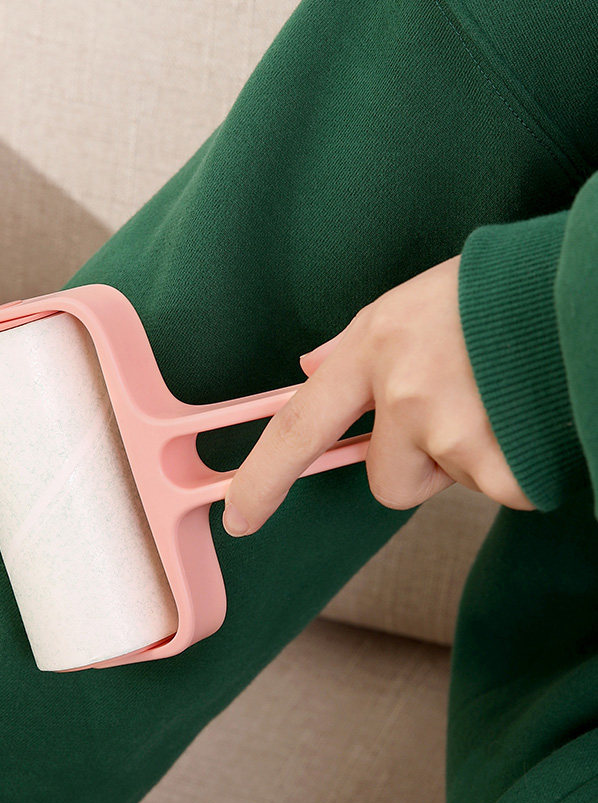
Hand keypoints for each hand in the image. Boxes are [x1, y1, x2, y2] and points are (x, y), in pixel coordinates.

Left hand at [222, 254, 534, 536]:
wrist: (581, 288)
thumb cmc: (503, 290)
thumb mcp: (417, 300)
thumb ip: (361, 342)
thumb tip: (311, 367)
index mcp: (376, 345)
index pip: (299, 425)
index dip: (263, 478)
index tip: (239, 514)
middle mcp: (405, 392)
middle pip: (386, 482)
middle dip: (421, 466)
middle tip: (465, 413)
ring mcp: (454, 430)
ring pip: (451, 484)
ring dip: (477, 459)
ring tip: (507, 400)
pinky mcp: (503, 464)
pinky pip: (504, 491)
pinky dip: (521, 468)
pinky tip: (533, 420)